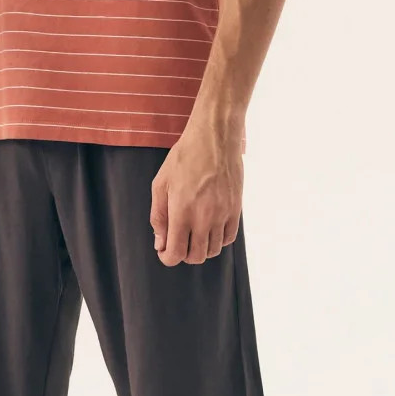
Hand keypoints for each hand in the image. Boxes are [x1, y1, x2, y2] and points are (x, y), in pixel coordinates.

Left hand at [150, 124, 242, 265]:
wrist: (215, 137)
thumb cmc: (185, 156)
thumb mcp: (160, 183)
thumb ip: (158, 216)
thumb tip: (160, 243)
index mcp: (182, 212)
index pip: (176, 253)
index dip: (167, 258)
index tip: (164, 251)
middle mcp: (204, 218)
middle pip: (196, 257)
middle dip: (183, 255)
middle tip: (178, 242)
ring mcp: (223, 214)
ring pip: (213, 250)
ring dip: (201, 248)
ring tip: (194, 234)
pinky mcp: (236, 209)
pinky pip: (229, 238)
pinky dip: (218, 240)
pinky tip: (210, 229)